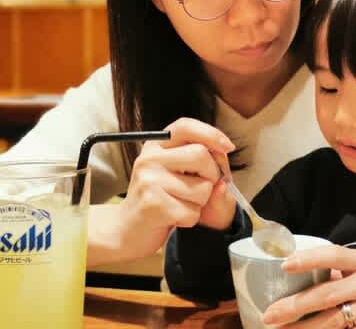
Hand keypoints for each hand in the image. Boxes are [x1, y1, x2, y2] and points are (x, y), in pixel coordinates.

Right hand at [116, 117, 235, 259]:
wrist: (128, 230)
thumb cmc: (160, 197)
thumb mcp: (175, 171)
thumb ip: (199, 159)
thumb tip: (223, 162)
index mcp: (156, 146)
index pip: (185, 126)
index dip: (211, 134)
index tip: (228, 147)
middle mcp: (149, 159)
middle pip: (201, 155)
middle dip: (212, 174)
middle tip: (201, 186)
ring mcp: (149, 181)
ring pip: (203, 188)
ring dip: (201, 202)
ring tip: (180, 203)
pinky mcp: (153, 205)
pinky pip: (193, 212)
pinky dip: (191, 218)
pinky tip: (174, 217)